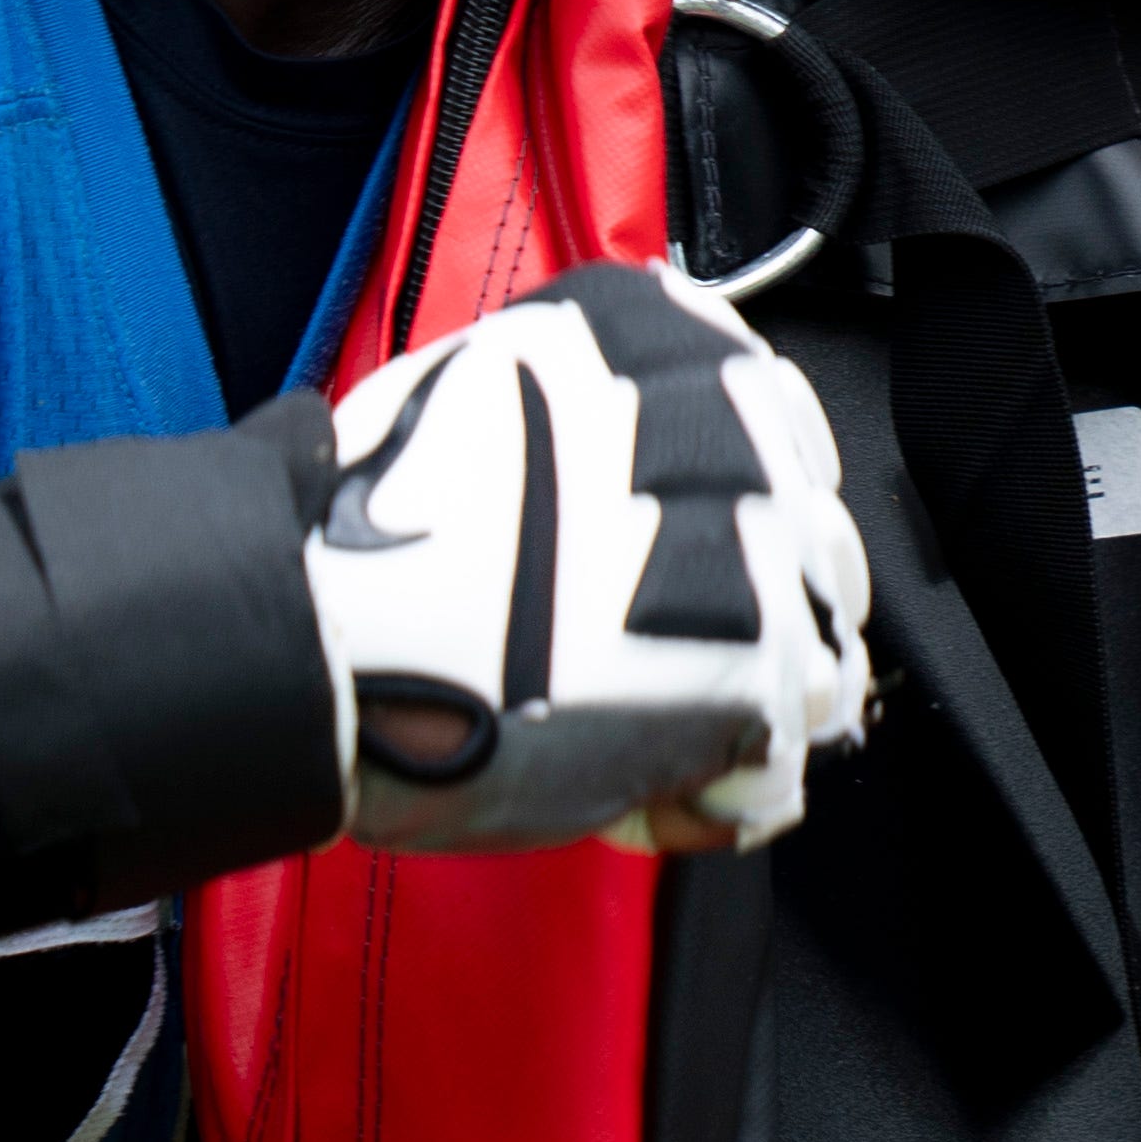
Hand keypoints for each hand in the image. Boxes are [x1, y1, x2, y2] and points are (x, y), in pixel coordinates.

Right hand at [311, 263, 872, 855]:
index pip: (774, 417)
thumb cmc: (364, 534)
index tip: (705, 553)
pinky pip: (782, 766)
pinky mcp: (748, 681)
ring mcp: (752, 560)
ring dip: (740, 714)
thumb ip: (579, 401)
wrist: (320, 635)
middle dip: (754, 616)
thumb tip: (626, 436)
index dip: (744, 506)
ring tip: (638, 735)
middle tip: (659, 665)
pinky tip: (638, 789)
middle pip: (814, 541)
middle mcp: (726, 432)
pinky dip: (714, 800)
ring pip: (820, 658)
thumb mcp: (473, 393)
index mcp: (658, 342)